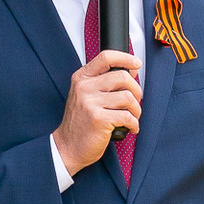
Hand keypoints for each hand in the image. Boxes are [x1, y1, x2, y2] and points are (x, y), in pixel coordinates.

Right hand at [56, 50, 144, 175]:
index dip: (125, 57)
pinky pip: (127, 116)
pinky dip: (134, 123)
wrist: (67, 147)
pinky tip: (130, 127)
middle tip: (135, 102)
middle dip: (136, 90)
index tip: (136, 63)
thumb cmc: (81, 122)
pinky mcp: (98, 119)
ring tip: (132, 117)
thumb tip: (132, 70)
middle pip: (122, 77)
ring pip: (128, 97)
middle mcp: (84, 87)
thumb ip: (105, 82)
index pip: (106, 57)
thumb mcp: (87, 96)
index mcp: (81, 78)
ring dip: (136, 109)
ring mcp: (90, 103)